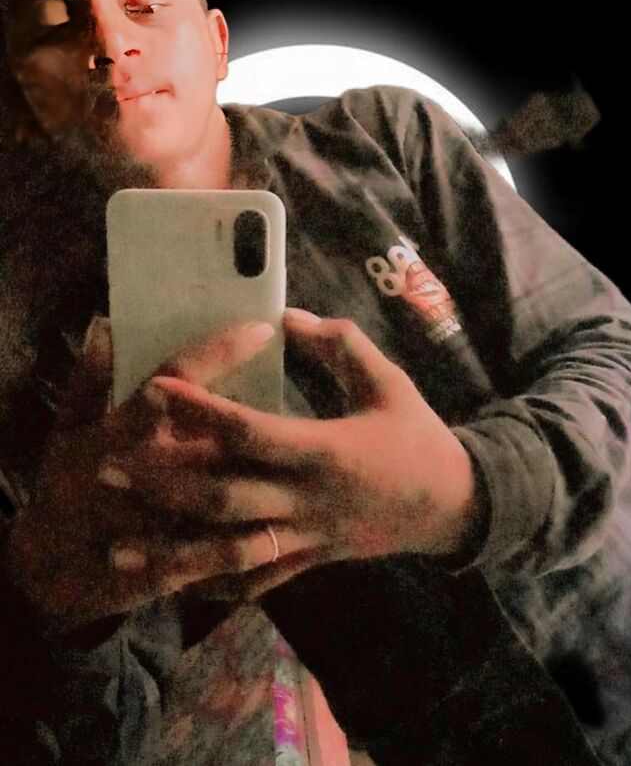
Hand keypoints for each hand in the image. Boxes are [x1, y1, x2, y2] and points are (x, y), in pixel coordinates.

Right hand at [3, 315, 316, 635]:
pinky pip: (226, 554)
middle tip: (306, 390)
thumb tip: (106, 325)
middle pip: (210, 440)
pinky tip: (296, 516)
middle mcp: (142, 475)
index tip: (262, 330)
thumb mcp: (65, 431)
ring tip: (312, 452)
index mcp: (115, 435)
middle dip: (262, 418)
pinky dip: (261, 535)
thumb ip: (88, 379)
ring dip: (268, 473)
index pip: (172, 381)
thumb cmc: (60, 490)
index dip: (218, 353)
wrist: (51, 572)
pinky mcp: (174, 566)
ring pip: (226, 496)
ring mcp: (159, 526)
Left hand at [116, 308, 479, 602]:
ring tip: (119, 549)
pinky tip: (174, 585)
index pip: (250, 431)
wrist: (450, 505)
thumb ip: (340, 344)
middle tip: (107, 470)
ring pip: (229, 552)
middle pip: (223, 498)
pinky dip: (214, 585)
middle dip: (163, 486)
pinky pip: (256, 580)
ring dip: (172, 552)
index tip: (155, 387)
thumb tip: (289, 315)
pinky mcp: (308, 559)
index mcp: (326, 450)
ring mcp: (305, 537)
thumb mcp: (388, 381)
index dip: (200, 409)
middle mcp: (307, 499)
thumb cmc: (416, 436)